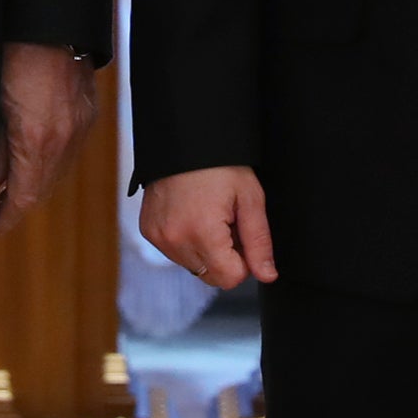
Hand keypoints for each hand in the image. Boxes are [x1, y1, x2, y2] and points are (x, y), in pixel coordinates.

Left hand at [0, 44, 99, 237]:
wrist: (48, 21)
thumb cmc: (11, 56)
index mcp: (37, 139)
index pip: (24, 197)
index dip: (6, 218)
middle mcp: (65, 139)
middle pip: (43, 189)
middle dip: (19, 203)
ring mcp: (81, 126)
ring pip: (59, 172)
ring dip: (36, 183)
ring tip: (10, 185)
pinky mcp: (88, 113)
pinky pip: (70, 151)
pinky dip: (51, 162)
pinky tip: (34, 156)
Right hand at [139, 166, 276, 289]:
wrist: (184, 139)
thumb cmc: (220, 165)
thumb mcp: (250, 199)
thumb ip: (259, 242)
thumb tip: (268, 275)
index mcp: (202, 233)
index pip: (229, 279)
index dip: (244, 261)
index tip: (242, 234)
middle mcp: (175, 240)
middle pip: (211, 276)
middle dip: (224, 257)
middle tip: (227, 223)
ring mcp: (158, 237)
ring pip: (193, 266)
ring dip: (205, 250)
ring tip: (207, 215)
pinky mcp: (149, 231)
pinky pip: (174, 252)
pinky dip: (187, 241)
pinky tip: (191, 215)